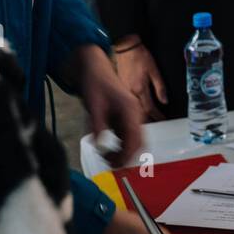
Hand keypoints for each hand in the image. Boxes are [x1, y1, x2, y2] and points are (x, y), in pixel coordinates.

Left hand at [72, 45, 142, 164]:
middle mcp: (135, 114)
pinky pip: (127, 136)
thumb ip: (98, 126)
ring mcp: (131, 116)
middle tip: (110, 164)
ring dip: (123, 152)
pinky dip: (119, 146)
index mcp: (131, 110)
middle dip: (127, 156)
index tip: (114, 164)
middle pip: (139, 142)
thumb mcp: (94, 106)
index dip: (127, 155)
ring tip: (105, 157)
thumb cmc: (95, 84)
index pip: (136, 139)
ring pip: (134, 141)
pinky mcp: (125, 118)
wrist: (94, 69)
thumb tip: (99, 146)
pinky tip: (106, 148)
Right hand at [115, 39, 167, 121]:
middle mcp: (130, 92)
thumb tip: (165, 100)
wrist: (125, 47)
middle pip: (139, 112)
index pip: (150, 108)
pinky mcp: (120, 87)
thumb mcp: (154, 70)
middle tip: (156, 123)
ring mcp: (123, 90)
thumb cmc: (139, 56)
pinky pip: (126, 102)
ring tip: (147, 121)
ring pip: (132, 108)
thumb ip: (160, 87)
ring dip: (139, 116)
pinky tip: (135, 110)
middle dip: (148, 120)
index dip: (157, 116)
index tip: (163, 119)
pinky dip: (132, 108)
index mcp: (140, 88)